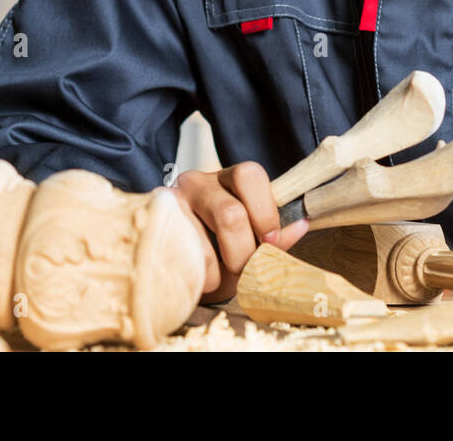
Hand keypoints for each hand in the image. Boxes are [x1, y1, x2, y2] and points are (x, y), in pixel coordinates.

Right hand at [170, 162, 309, 303]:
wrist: (178, 258)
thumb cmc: (221, 245)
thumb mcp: (251, 237)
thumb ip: (274, 234)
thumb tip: (300, 225)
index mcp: (228, 178)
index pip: (250, 175)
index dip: (265, 211)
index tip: (271, 241)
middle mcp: (197, 182)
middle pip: (230, 213)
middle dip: (244, 252)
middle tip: (246, 269)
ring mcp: (170, 204)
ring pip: (204, 244)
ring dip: (220, 272)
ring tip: (221, 277)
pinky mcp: (153, 228)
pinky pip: (182, 260)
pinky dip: (200, 278)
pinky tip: (202, 278)